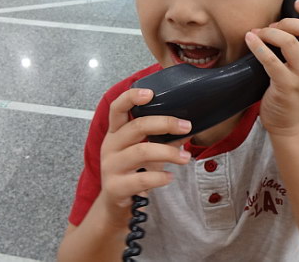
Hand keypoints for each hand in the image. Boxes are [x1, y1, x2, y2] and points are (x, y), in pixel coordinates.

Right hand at [98, 88, 191, 226]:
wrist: (114, 205)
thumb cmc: (133, 171)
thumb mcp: (146, 151)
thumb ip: (162, 138)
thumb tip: (187, 126)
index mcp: (116, 132)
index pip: (117, 108)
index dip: (131, 97)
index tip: (151, 93)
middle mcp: (110, 146)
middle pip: (136, 127)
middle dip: (165, 123)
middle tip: (187, 126)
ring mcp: (111, 167)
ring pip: (141, 152)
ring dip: (168, 152)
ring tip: (186, 157)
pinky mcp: (116, 187)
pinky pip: (141, 178)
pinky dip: (160, 177)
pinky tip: (170, 177)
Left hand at [245, 0, 298, 136]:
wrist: (291, 127)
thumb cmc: (294, 96)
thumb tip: (284, 26)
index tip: (297, 3)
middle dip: (288, 22)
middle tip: (272, 27)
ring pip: (291, 42)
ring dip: (271, 33)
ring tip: (258, 34)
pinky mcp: (286, 87)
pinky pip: (271, 60)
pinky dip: (259, 46)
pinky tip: (249, 39)